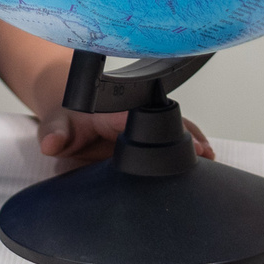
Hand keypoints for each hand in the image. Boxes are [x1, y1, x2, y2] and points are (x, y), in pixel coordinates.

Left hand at [35, 105, 215, 164]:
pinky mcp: (147, 134)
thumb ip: (54, 132)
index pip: (150, 118)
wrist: (65, 99)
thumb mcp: (54, 122)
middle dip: (193, 139)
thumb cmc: (64, 112)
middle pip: (172, 123)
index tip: (194, 147)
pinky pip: (171, 137)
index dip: (172, 132)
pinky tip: (199, 164)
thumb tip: (53, 141)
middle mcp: (136, 114)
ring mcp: (144, 124)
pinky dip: (186, 148)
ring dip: (194, 143)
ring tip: (211, 163)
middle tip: (209, 158)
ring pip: (176, 130)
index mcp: (118, 110)